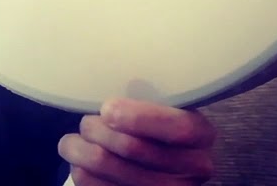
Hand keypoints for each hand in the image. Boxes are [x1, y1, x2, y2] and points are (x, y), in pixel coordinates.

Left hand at [59, 98, 215, 184]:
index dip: (139, 117)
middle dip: (96, 128)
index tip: (107, 108)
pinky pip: (94, 184)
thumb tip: (109, 98)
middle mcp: (192, 168)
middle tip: (87, 122)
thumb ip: (145, 100)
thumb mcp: (161, 108)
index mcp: (200, 135)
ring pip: (106, 164)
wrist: (153, 166)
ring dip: (79, 147)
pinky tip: (80, 162)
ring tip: (76, 140)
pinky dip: (79, 169)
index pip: (178, 127)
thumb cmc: (150, 127)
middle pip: (132, 147)